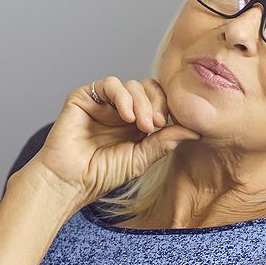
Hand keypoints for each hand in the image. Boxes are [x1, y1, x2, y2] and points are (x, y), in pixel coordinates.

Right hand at [21, 78, 202, 207]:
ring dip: (141, 102)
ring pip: (132, 86)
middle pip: (148, 89)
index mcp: (137, 123)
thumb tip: (195, 131)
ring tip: (140, 124)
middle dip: (156, 103)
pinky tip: (126, 115)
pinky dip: (122, 96)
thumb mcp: (141, 159)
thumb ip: (165, 142)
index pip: (159, 101)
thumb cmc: (102, 174)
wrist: (70, 180)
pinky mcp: (85, 97)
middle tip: (156, 124)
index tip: (167, 125)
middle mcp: (121, 109)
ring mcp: (103, 102)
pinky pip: (110, 84)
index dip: (167, 107)